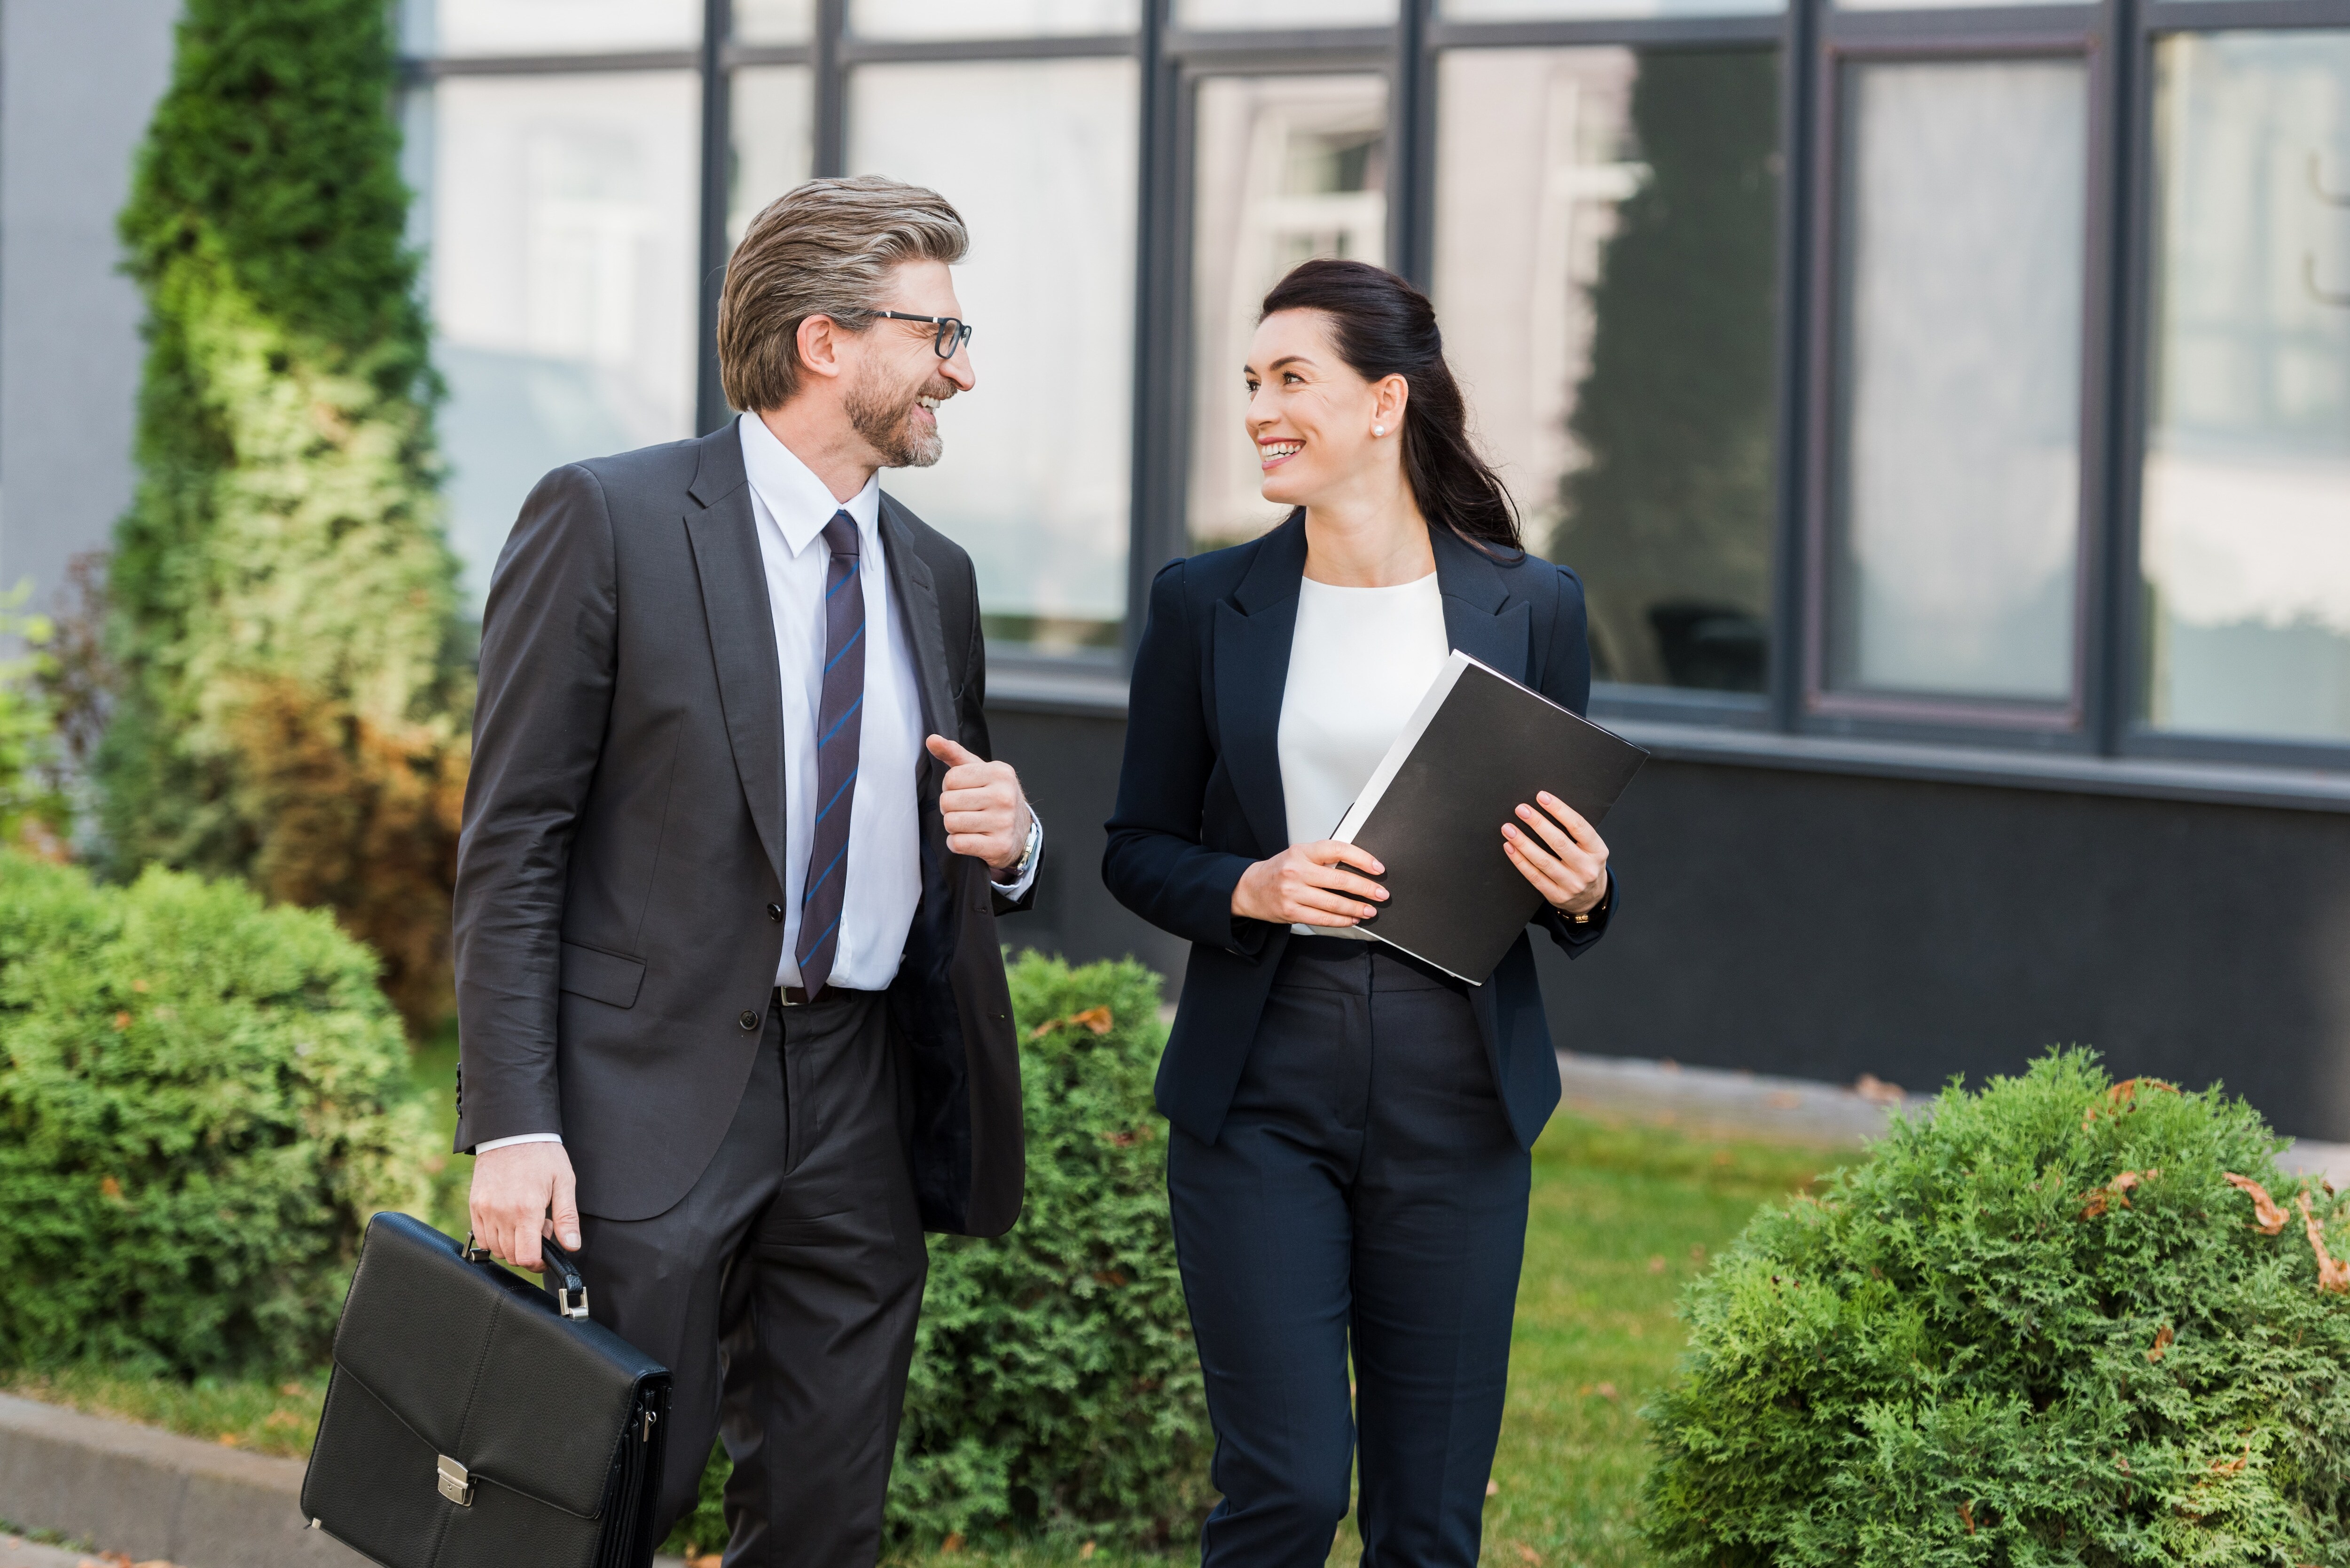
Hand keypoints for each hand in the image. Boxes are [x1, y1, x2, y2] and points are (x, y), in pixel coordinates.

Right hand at [468, 1142, 578, 1272]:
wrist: (512, 1131)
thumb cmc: (542, 1154)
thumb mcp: (564, 1181)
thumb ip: (567, 1217)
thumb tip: (572, 1246)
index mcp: (527, 1209)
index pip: (527, 1257)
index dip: (539, 1263)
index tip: (547, 1255)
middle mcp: (502, 1213)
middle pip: (512, 1256)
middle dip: (529, 1251)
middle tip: (540, 1229)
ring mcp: (485, 1210)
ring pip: (496, 1249)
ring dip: (512, 1245)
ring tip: (525, 1222)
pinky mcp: (474, 1205)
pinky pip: (481, 1237)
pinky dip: (495, 1238)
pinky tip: (508, 1221)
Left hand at [926, 734, 1032, 871]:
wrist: (1021, 831)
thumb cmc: (995, 796)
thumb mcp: (979, 771)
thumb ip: (954, 754)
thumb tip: (931, 739)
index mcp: (1000, 772)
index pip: (950, 779)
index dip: (950, 787)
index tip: (964, 792)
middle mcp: (1004, 796)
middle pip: (947, 801)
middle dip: (950, 808)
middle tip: (965, 810)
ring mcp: (1003, 822)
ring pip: (951, 823)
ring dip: (953, 826)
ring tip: (969, 824)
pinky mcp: (998, 845)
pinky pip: (958, 844)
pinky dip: (957, 843)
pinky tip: (970, 839)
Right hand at [1231, 841, 1387, 927]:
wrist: (1250, 888)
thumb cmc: (1279, 870)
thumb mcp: (1299, 855)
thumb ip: (1324, 859)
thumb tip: (1359, 869)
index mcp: (1302, 851)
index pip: (1338, 849)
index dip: (1361, 858)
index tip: (1378, 868)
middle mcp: (1296, 870)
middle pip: (1339, 880)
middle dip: (1365, 888)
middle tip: (1381, 894)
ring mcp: (1292, 892)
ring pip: (1333, 903)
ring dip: (1356, 908)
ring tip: (1370, 911)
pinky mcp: (1291, 912)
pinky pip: (1322, 918)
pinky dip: (1340, 920)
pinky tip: (1351, 919)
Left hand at [1501, 791, 1609, 914]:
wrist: (1591, 898)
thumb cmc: (1586, 864)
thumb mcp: (1591, 847)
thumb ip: (1575, 831)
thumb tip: (1546, 805)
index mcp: (1597, 851)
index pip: (1578, 826)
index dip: (1559, 809)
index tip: (1542, 796)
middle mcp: (1586, 868)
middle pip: (1559, 842)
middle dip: (1538, 823)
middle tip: (1521, 809)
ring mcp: (1572, 884)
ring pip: (1543, 861)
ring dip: (1523, 842)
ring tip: (1509, 828)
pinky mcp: (1556, 896)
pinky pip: (1534, 876)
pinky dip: (1519, 861)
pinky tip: (1510, 847)